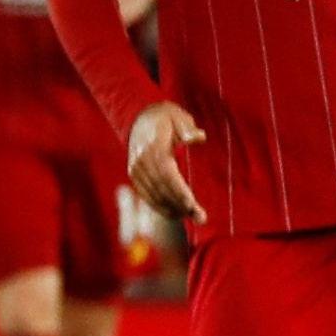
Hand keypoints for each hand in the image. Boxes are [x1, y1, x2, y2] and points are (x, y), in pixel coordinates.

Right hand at [125, 101, 207, 224]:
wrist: (141, 116)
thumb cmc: (167, 118)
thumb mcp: (179, 117)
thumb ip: (188, 128)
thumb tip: (199, 137)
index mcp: (153, 147)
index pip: (166, 173)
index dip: (178, 190)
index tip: (192, 204)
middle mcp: (141, 161)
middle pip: (161, 187)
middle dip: (180, 204)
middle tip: (201, 218)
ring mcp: (135, 169)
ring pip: (153, 194)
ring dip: (172, 208)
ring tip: (193, 218)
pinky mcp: (134, 174)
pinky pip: (146, 194)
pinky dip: (159, 206)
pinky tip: (175, 214)